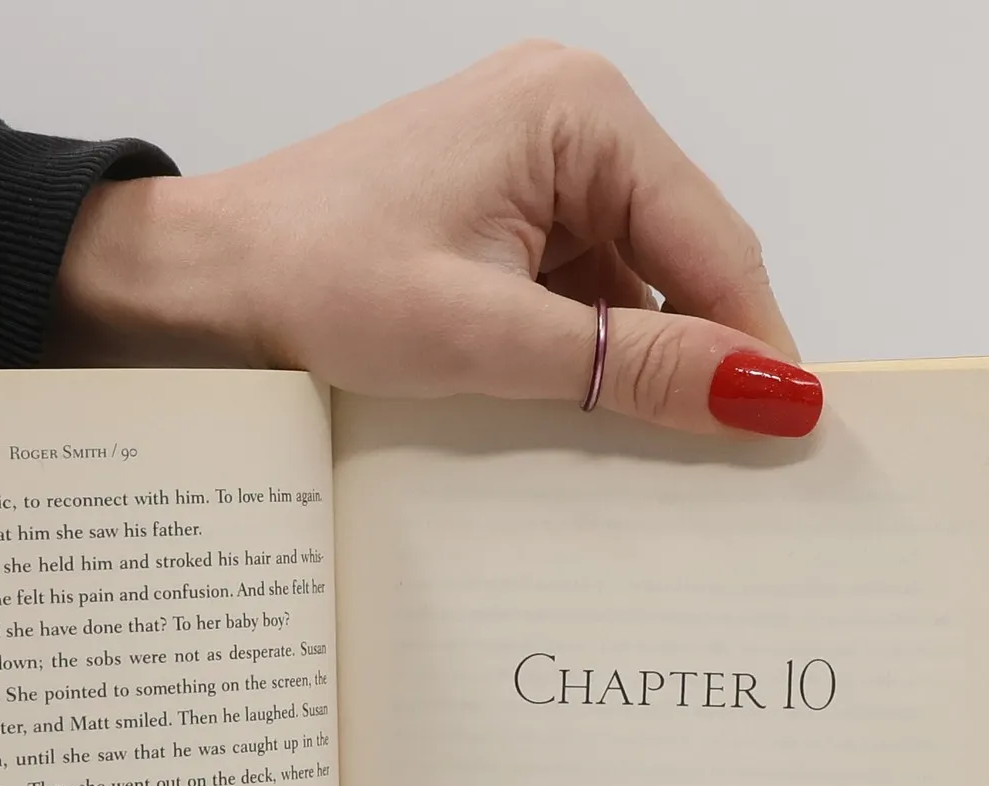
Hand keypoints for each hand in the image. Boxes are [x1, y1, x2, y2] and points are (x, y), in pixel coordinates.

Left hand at [55, 41, 818, 436]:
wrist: (199, 283)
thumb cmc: (311, 280)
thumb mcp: (488, 337)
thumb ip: (634, 366)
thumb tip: (769, 393)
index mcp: (580, 113)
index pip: (714, 242)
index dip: (756, 345)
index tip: (789, 438)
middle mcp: (571, 121)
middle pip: (683, 261)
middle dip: (699, 358)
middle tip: (726, 469)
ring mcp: (536, 169)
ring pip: (635, 287)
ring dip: (637, 369)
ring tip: (641, 458)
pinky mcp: (504, 217)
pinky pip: (582, 295)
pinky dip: (587, 361)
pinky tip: (575, 420)